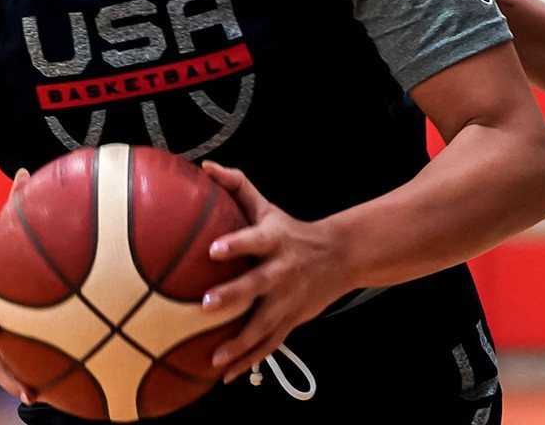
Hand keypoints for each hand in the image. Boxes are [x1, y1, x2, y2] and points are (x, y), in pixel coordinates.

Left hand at [199, 162, 355, 383]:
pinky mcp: (291, 321)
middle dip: (232, 296)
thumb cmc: (291, 231)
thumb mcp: (268, 207)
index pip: (254, 240)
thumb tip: (204, 168)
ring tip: (214, 358)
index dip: (235, 244)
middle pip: (256, 286)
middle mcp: (282, 272)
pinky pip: (269, 345)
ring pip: (263, 324)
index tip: (212, 250)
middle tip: (205, 305)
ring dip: (239, 342)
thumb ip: (237, 186)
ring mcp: (288, 300)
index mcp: (275, 242)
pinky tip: (225, 375)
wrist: (339, 256)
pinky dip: (249, 360)